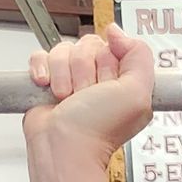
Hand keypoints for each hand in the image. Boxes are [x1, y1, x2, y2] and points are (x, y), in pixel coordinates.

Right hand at [23, 23, 156, 153]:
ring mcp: (71, 80)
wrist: (63, 148)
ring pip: (63, 49)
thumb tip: (117, 32)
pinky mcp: (48, 81)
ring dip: (64, 74)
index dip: (108, 64)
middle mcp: (98, 79)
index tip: (108, 86)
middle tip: (87, 96)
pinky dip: (42, 70)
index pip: (112, 46)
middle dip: (85, 70)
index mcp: (122, 81)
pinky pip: (41, 56)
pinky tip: (48, 87)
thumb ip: (140, 56)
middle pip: (87, 45)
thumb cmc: (98, 130)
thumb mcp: (137, 93)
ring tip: (69, 99)